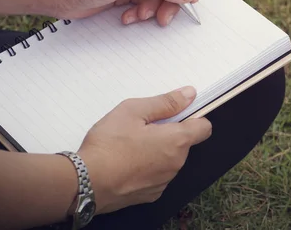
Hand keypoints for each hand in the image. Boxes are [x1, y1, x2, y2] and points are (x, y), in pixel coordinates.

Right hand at [77, 86, 211, 213]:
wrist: (86, 183)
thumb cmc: (108, 145)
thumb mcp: (133, 111)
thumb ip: (165, 102)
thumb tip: (189, 94)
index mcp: (176, 141)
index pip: (204, 128)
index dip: (193, 117)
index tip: (176, 112)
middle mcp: (176, 164)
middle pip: (183, 143)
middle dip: (168, 132)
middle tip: (142, 126)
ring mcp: (164, 182)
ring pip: (169, 159)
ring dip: (157, 150)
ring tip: (130, 144)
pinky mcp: (151, 194)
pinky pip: (156, 175)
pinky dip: (147, 167)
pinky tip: (127, 162)